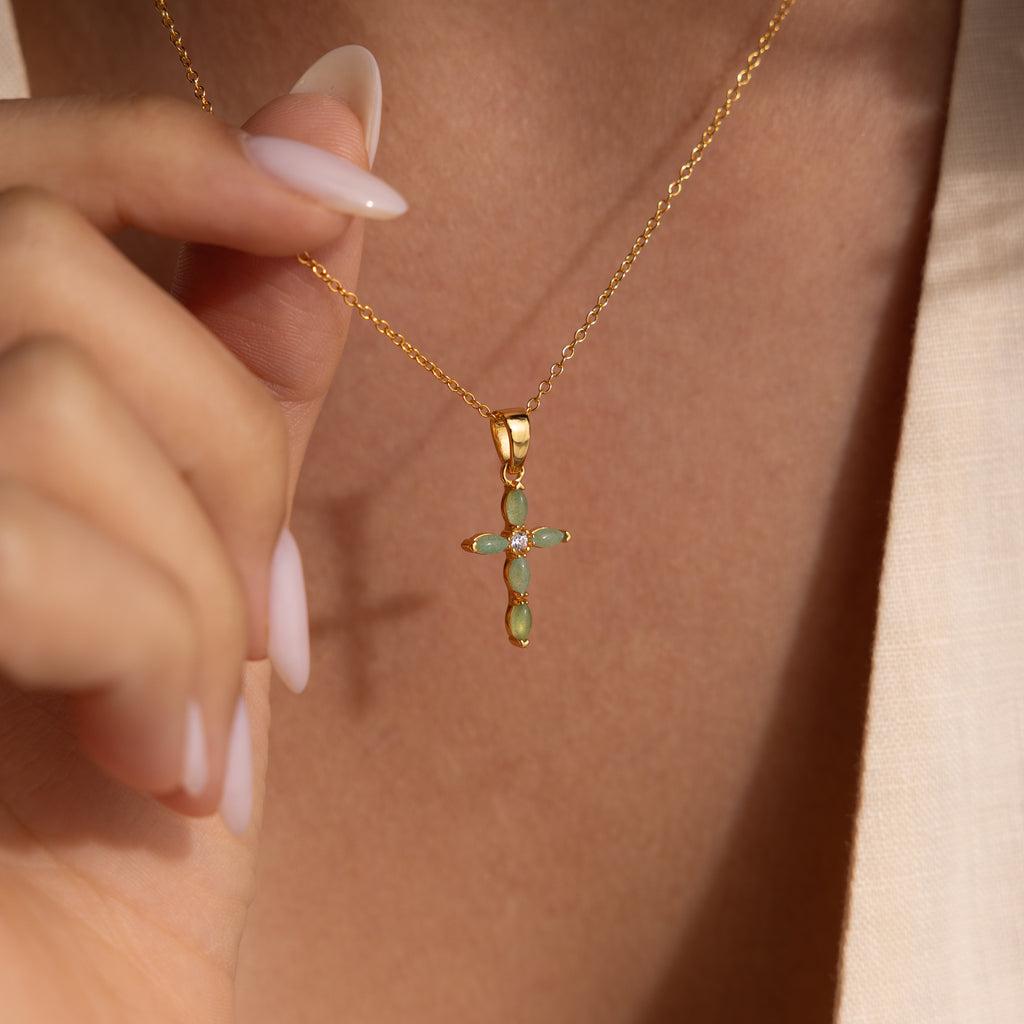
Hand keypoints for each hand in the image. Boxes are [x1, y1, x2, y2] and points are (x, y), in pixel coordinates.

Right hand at [0, 78, 401, 1020]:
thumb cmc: (117, 830)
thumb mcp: (208, 566)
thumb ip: (246, 368)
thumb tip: (333, 152)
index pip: (24, 171)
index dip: (183, 150)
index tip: (346, 186)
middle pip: (51, 258)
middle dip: (222, 437)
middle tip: (257, 616)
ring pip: (54, 388)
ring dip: (191, 574)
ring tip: (192, 723)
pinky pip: (17, 524)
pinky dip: (142, 645)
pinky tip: (152, 763)